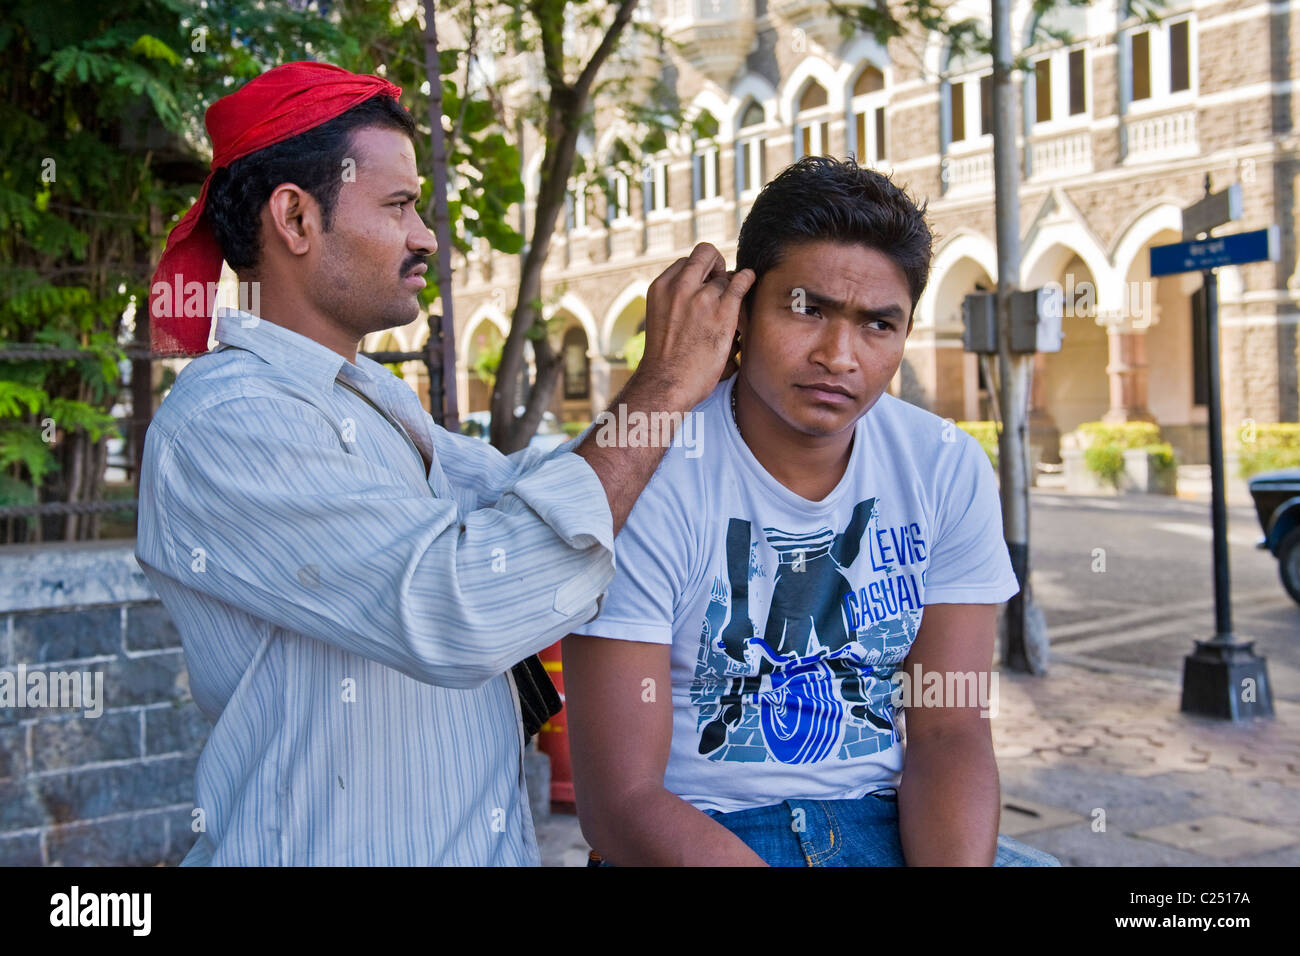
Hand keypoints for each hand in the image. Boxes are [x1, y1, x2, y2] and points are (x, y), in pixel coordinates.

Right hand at [635, 243, 754, 409]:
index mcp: (660, 287)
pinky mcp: (723, 312)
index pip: (686, 262)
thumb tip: (699, 289)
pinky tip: (749, 281)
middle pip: (705, 257)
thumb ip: (674, 300)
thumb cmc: (665, 359)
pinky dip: (747, 279)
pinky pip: (741, 282)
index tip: (705, 285)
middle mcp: (680, 287)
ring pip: (725, 277)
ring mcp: (702, 298)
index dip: (699, 271)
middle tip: (720, 286)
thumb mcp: (659, 317)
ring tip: (727, 311)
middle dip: (715, 267)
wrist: (667, 383)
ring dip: (728, 291)